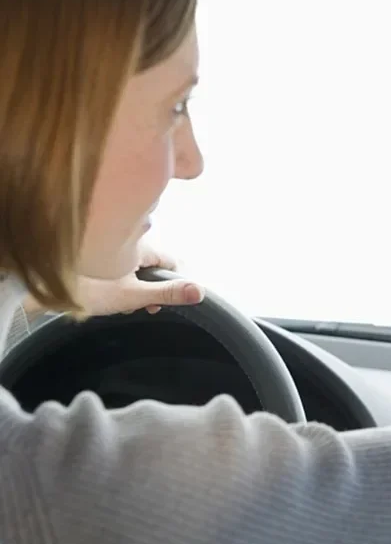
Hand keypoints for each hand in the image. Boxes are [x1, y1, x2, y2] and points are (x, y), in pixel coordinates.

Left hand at [23, 244, 203, 318]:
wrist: (39, 288)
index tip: (162, 300)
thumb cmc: (84, 288)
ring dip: (131, 284)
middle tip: (138, 305)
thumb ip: (167, 294)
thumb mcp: (132, 295)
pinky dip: (115, 280)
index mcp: (139, 244)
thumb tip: (199, 292)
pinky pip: (116, 265)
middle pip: (151, 264)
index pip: (171, 261)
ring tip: (118, 301)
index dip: (172, 283)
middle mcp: (126, 238)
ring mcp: (109, 245)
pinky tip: (103, 293)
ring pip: (133, 265)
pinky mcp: (93, 253)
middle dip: (148, 286)